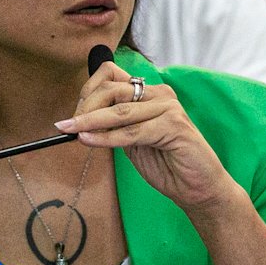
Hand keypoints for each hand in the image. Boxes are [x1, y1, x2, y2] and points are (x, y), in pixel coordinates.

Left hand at [58, 59, 244, 213]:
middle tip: (69, 126)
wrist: (197, 188)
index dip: (87, 92)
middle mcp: (160, 94)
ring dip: (90, 120)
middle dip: (85, 107)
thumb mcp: (132, 141)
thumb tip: (80, 121)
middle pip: (111, 88)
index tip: (72, 115)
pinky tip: (89, 140)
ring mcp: (168, 107)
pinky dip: (107, 136)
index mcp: (150, 93)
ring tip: (71, 130)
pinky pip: (131, 131)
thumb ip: (114, 126)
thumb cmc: (167, 165)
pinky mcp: (173, 125)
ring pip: (119, 109)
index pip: (110, 76)